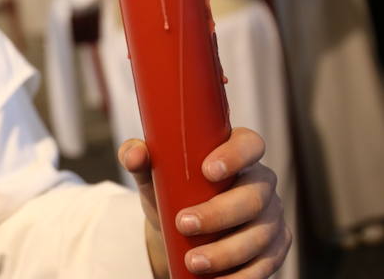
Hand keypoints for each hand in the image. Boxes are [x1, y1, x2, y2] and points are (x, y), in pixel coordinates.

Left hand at [118, 127, 290, 277]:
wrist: (180, 227)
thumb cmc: (171, 189)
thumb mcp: (153, 173)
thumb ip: (138, 156)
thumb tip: (134, 154)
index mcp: (237, 152)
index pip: (249, 144)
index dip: (235, 156)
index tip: (207, 171)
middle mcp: (261, 182)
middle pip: (253, 197)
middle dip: (219, 214)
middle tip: (184, 224)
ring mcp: (271, 215)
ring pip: (260, 234)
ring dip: (226, 252)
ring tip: (194, 261)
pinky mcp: (275, 246)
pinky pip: (267, 263)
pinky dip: (242, 276)